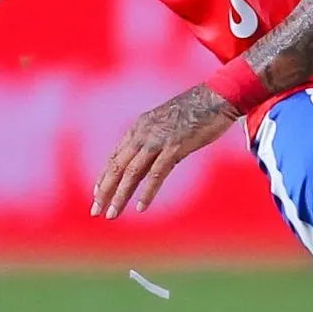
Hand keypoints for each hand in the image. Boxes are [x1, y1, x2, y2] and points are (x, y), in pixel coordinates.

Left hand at [93, 84, 240, 218]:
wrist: (217, 98)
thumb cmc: (198, 110)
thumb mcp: (169, 123)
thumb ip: (158, 137)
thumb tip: (156, 152)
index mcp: (139, 127)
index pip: (116, 157)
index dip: (105, 177)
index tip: (98, 194)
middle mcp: (143, 134)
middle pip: (117, 167)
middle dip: (105, 191)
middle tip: (95, 211)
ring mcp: (157, 141)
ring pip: (132, 173)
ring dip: (120, 195)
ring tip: (112, 214)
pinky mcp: (174, 148)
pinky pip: (156, 174)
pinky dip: (147, 192)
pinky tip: (140, 207)